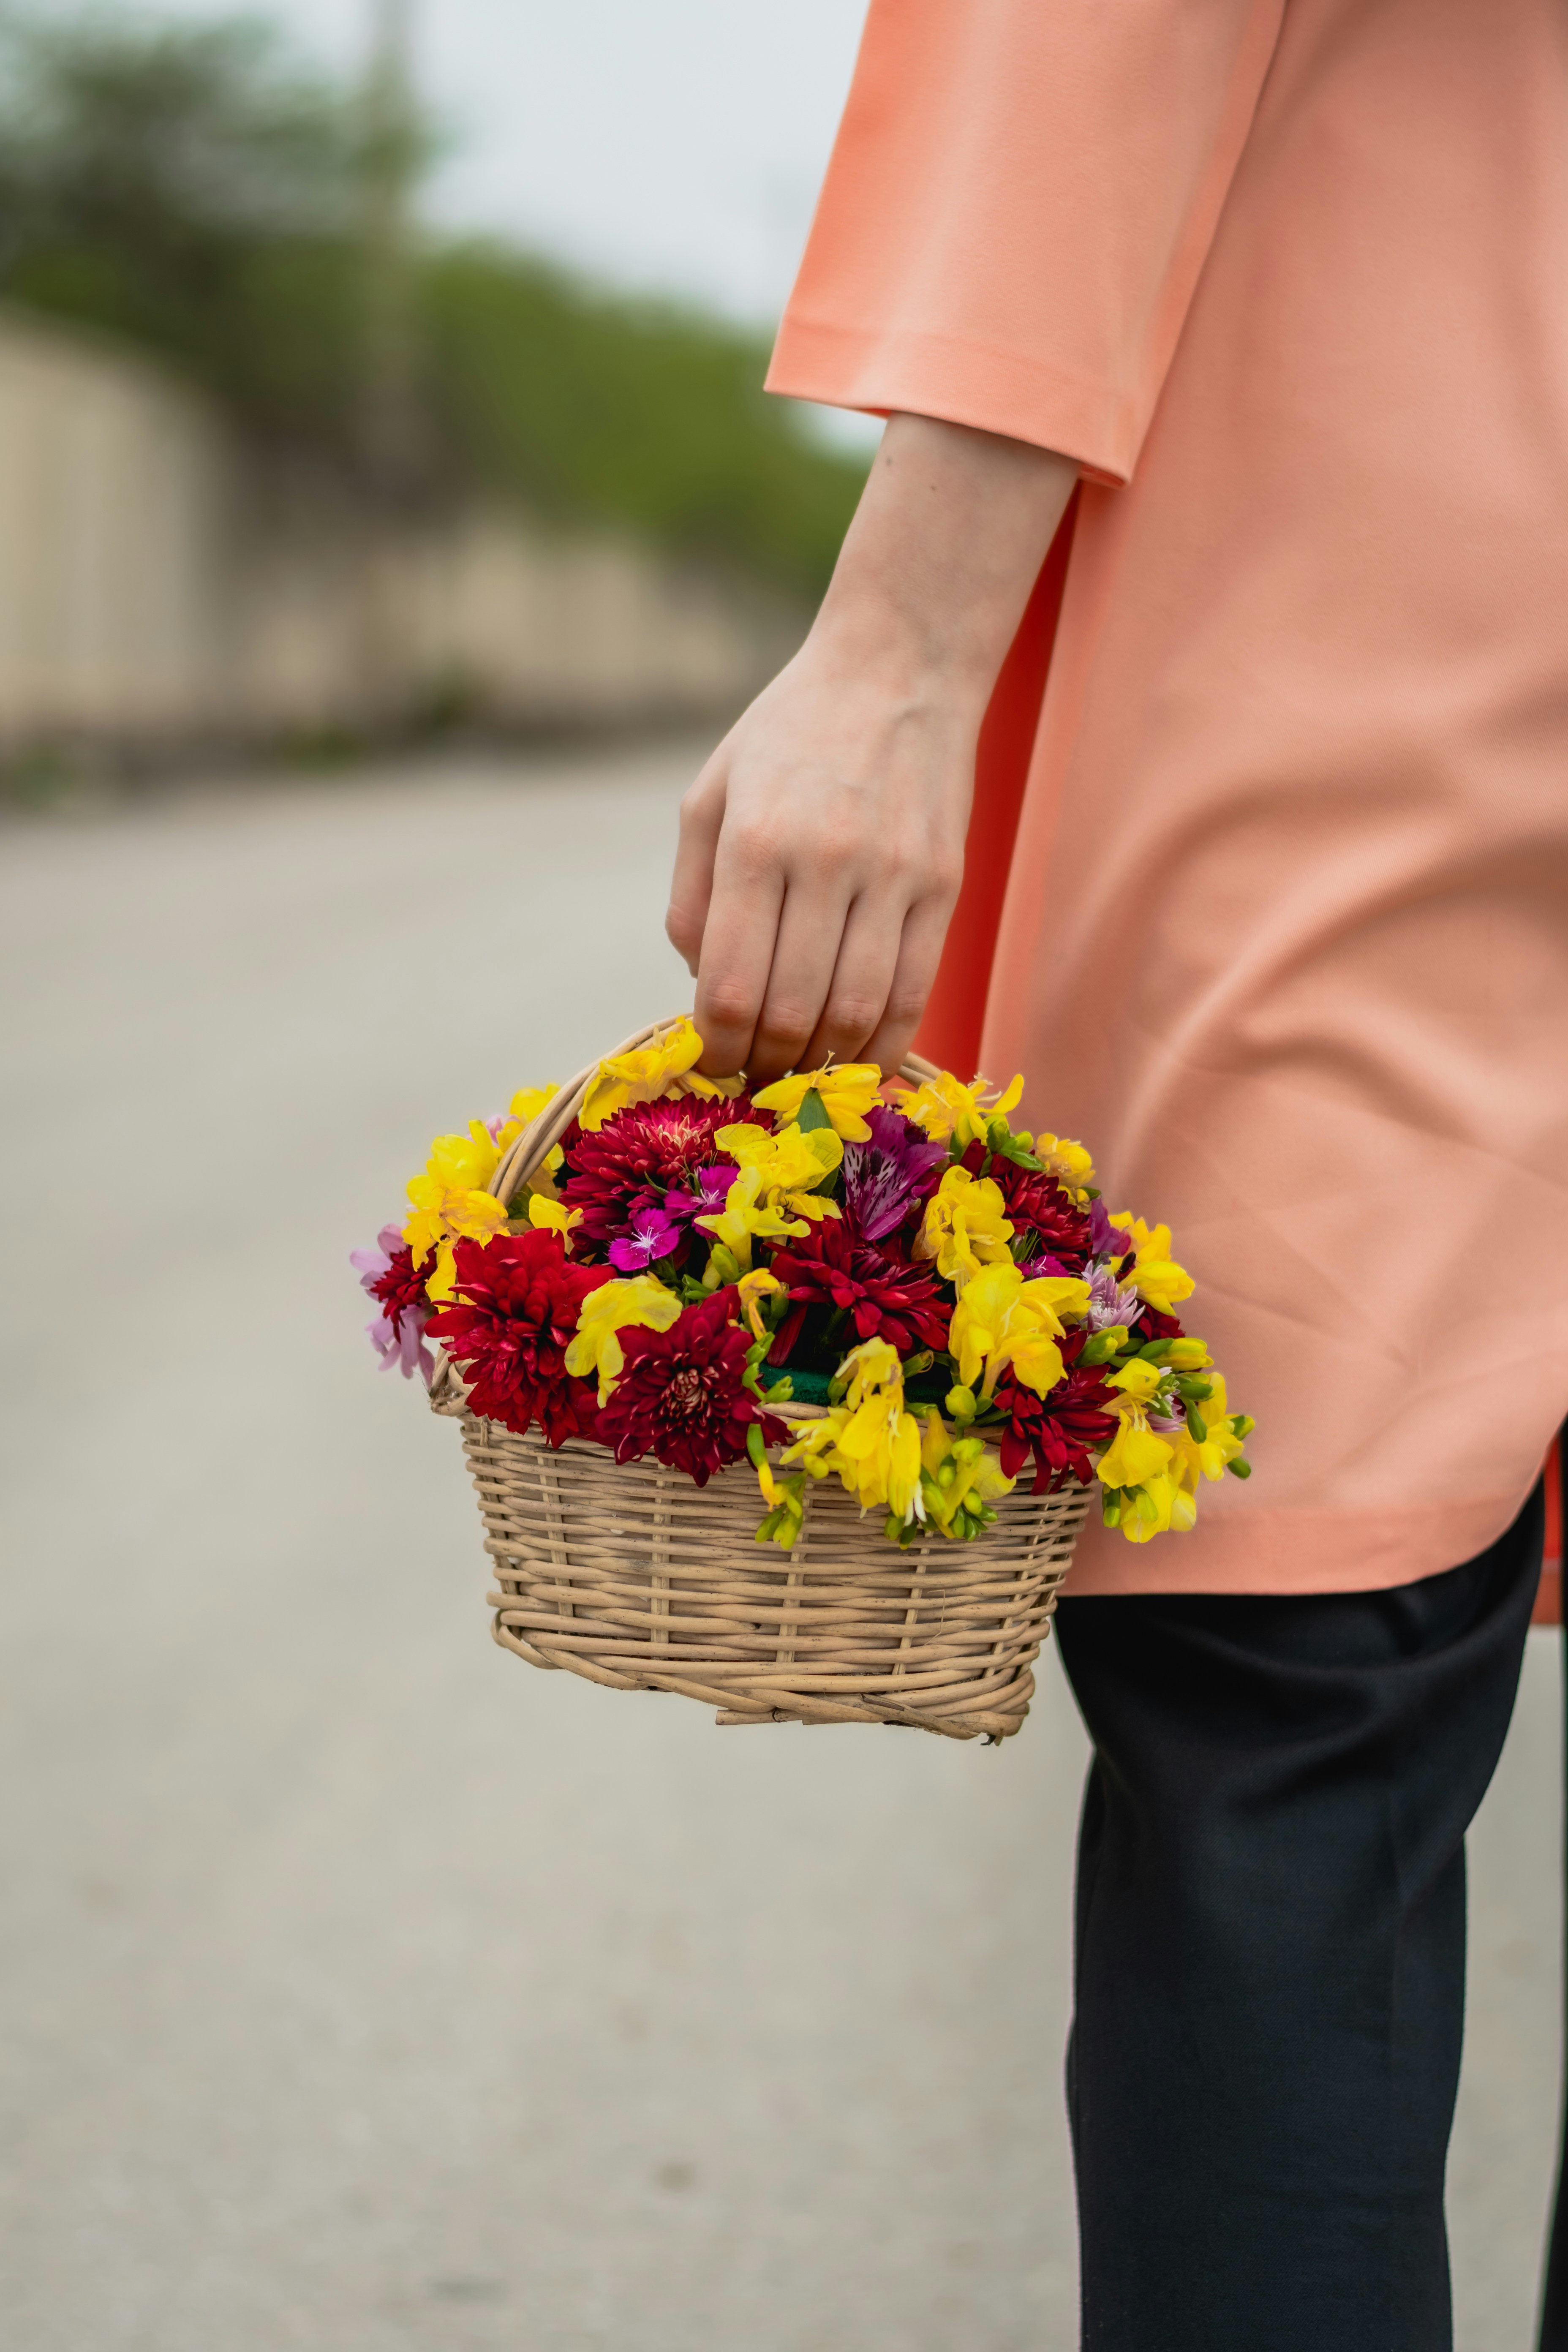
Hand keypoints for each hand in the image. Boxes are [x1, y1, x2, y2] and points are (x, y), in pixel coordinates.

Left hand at [666, 413, 1076, 1083]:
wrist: (898, 670)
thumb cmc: (789, 737)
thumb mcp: (710, 796)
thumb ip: (692, 897)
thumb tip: (702, 988)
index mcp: (753, 841)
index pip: (730, 984)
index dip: (716, 1045)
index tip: (711, 1063)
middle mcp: (824, 860)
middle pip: (791, 1011)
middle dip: (764, 1065)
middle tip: (753, 1079)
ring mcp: (893, 874)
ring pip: (857, 1012)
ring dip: (824, 1065)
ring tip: (802, 1075)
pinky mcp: (943, 884)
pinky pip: (916, 990)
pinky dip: (885, 1042)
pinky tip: (860, 1056)